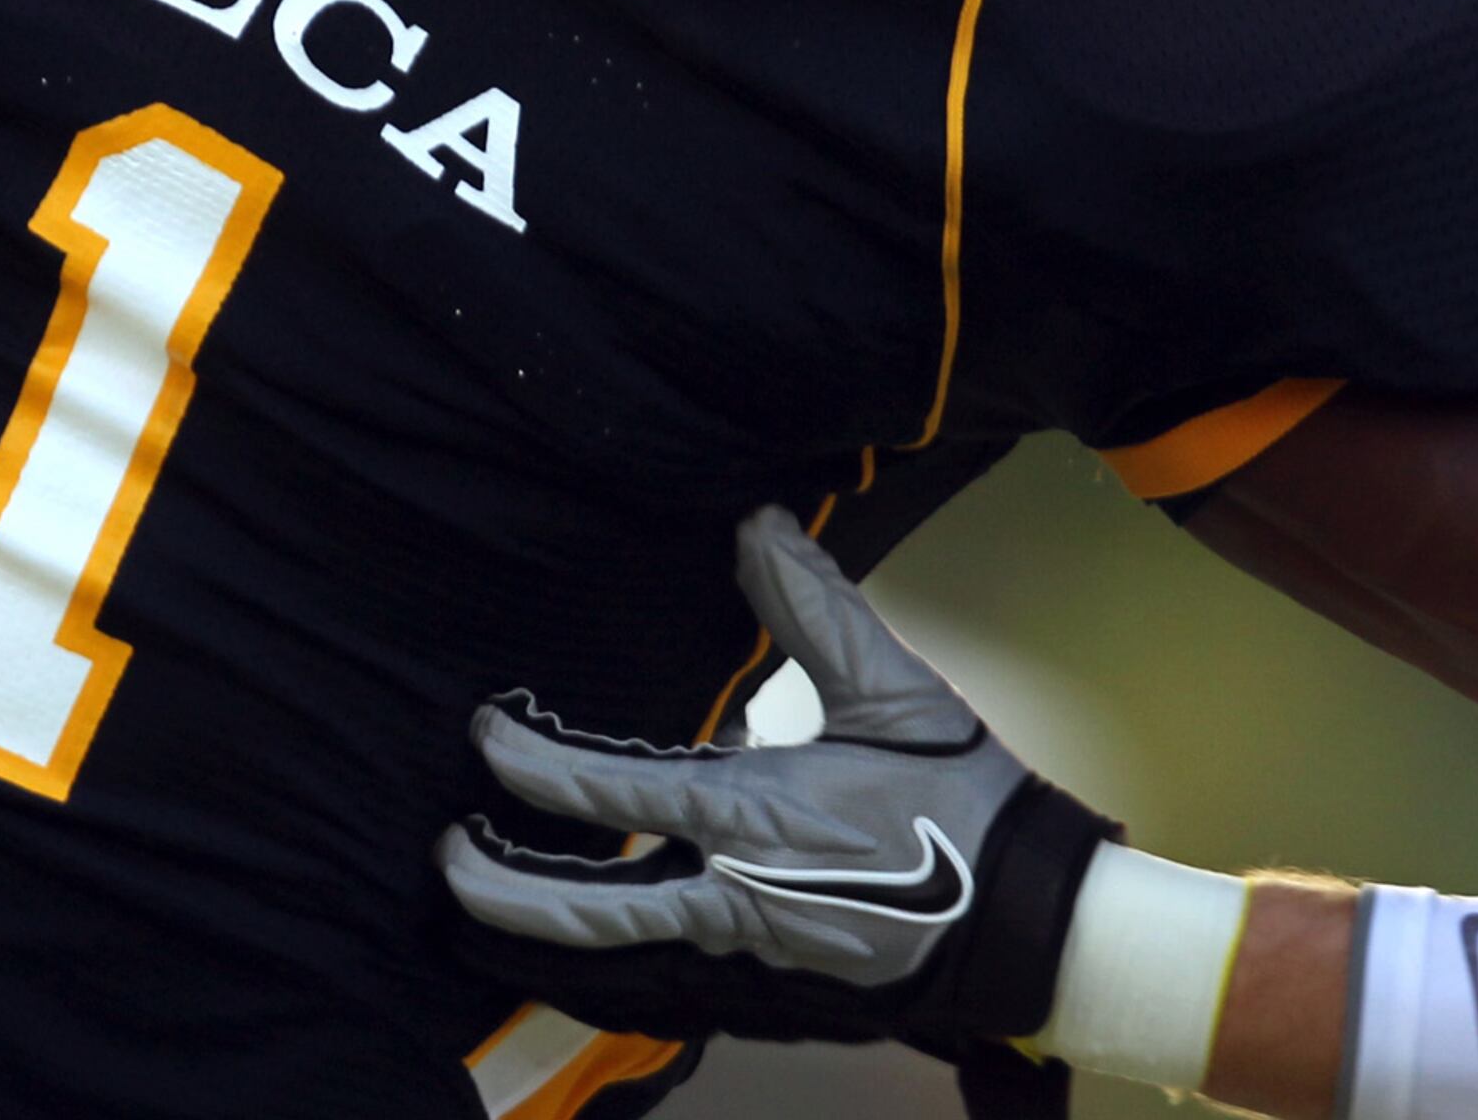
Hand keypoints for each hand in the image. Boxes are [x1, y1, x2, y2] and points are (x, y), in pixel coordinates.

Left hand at [437, 506, 1120, 1048]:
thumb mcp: (891, 688)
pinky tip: (581, 908)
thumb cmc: (963, 800)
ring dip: (542, 917)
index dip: (536, 767)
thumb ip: (812, 605)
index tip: (488, 735)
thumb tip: (756, 521)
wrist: (1029, 914)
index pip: (616, 794)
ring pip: (622, 938)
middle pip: (594, 908)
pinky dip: (609, 934)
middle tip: (447, 851)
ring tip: (486, 883)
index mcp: (757, 815)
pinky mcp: (769, 955)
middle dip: (505, 889)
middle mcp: (737, 888)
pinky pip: (667, 949)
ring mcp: (751, 934)